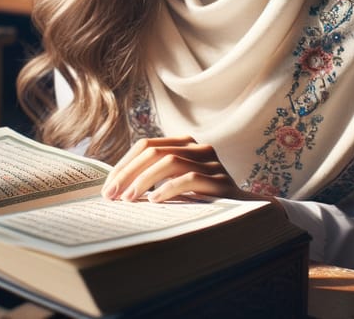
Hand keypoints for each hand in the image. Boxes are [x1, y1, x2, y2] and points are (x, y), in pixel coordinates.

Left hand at [101, 136, 273, 204]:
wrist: (245, 211)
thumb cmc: (203, 197)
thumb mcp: (178, 182)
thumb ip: (155, 176)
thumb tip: (116, 187)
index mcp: (184, 142)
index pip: (146, 145)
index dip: (124, 164)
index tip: (108, 187)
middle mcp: (197, 147)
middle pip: (154, 151)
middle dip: (128, 173)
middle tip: (113, 195)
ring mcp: (210, 162)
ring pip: (169, 161)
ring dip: (144, 181)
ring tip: (130, 199)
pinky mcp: (219, 180)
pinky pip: (189, 179)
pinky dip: (168, 189)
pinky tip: (154, 201)